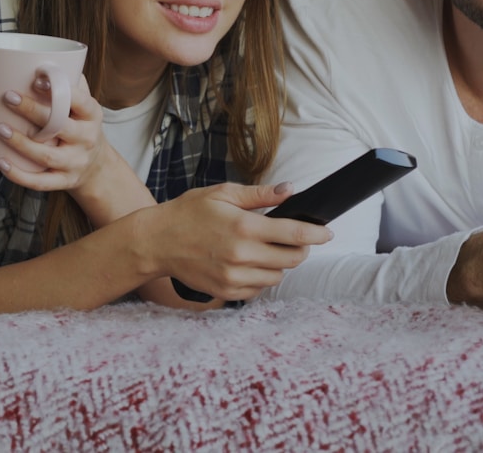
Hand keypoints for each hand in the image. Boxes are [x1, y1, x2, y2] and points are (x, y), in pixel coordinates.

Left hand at [0, 74, 128, 204]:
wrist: (97, 167)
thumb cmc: (82, 127)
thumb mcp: (84, 106)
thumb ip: (70, 84)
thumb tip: (43, 59)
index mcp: (92, 115)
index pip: (79, 101)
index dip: (59, 91)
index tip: (37, 79)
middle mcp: (86, 139)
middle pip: (60, 126)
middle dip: (33, 111)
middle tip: (8, 97)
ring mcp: (75, 163)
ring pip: (47, 156)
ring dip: (21, 143)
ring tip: (0, 129)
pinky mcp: (64, 182)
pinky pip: (41, 183)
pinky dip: (19, 176)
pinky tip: (1, 163)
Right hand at [141, 183, 334, 301]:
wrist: (156, 242)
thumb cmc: (188, 213)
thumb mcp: (222, 194)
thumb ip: (259, 194)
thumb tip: (290, 190)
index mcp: (244, 227)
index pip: (295, 235)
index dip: (317, 234)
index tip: (327, 232)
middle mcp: (242, 255)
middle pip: (292, 259)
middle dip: (300, 248)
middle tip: (294, 238)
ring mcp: (233, 277)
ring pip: (277, 277)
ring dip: (280, 264)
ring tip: (267, 250)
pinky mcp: (225, 292)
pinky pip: (258, 290)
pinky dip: (261, 278)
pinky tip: (250, 263)